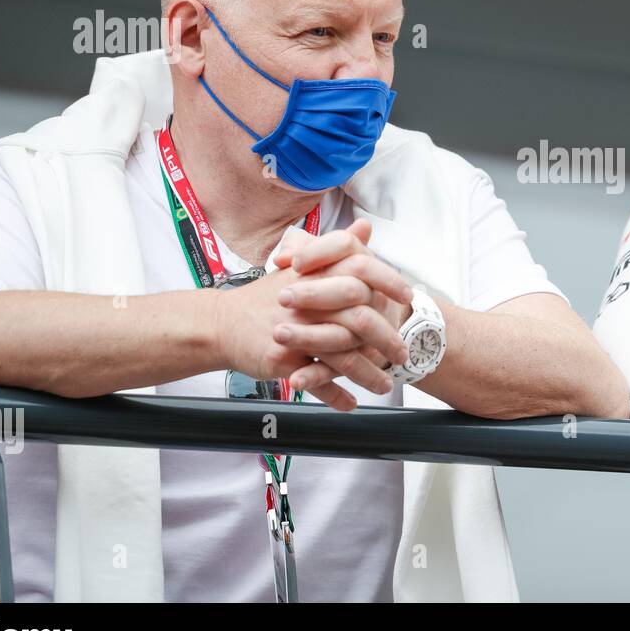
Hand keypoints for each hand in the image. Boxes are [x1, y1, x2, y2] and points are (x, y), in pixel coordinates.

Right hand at [211, 220, 412, 410]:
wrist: (221, 323)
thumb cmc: (265, 298)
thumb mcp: (300, 266)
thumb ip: (337, 248)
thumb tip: (366, 227)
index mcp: (315, 276)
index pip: (362, 273)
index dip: (389, 284)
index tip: (408, 299)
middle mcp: (307, 302)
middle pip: (359, 320)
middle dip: (387, 341)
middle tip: (402, 354)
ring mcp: (295, 332)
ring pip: (343, 357)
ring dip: (369, 374)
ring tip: (385, 384)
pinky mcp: (282, 360)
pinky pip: (317, 382)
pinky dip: (336, 396)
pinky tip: (351, 403)